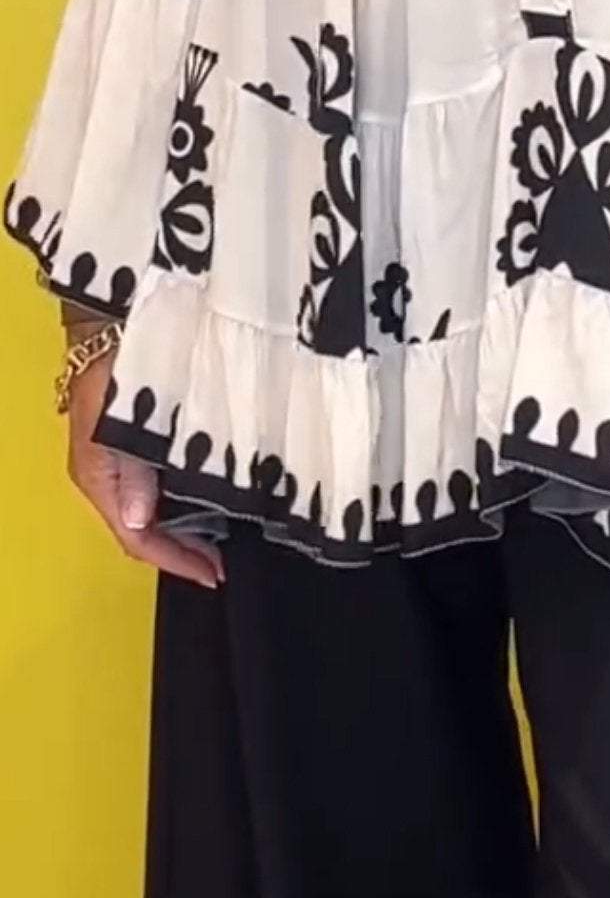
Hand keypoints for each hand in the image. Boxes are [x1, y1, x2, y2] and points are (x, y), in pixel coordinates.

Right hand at [66, 350, 223, 589]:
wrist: (111, 324)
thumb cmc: (118, 370)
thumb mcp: (124, 422)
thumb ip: (134, 473)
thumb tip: (139, 520)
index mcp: (99, 479)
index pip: (137, 539)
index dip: (175, 560)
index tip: (213, 574)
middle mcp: (106, 480)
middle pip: (144, 533)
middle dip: (182, 552)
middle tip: (223, 563)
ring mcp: (118, 465)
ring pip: (151, 514)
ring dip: (184, 530)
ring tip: (223, 541)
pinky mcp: (132, 448)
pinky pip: (156, 492)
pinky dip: (183, 504)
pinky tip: (210, 502)